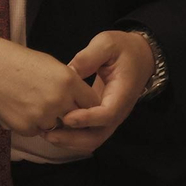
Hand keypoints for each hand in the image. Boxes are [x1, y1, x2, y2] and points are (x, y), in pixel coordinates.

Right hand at [0, 35, 98, 135]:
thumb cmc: (15, 61)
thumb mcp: (50, 65)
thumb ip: (69, 83)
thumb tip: (80, 102)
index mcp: (68, 80)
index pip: (92, 104)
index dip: (85, 105)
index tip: (77, 105)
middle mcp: (58, 100)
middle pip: (76, 118)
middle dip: (68, 115)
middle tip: (52, 105)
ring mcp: (42, 115)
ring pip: (56, 127)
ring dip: (47, 120)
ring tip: (29, 102)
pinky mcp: (26, 127)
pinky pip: (36, 131)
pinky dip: (29, 124)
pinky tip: (17, 107)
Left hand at [41, 30, 153, 153]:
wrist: (140, 56)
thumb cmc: (123, 48)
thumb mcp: (107, 44)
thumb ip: (89, 56)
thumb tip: (69, 72)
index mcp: (122, 93)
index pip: (108, 114)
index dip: (87, 119)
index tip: (66, 118)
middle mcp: (118, 110)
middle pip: (99, 135)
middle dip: (74, 138)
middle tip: (48, 133)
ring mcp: (110, 116)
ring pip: (93, 139)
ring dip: (70, 141)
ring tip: (46, 134)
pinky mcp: (101, 117)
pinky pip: (88, 133)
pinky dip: (72, 137)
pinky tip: (52, 130)